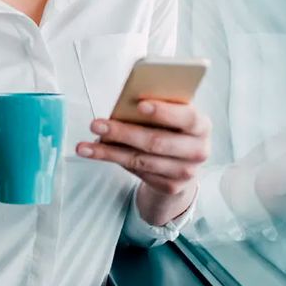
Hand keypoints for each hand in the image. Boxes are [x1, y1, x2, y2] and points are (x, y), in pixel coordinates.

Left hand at [77, 100, 210, 197]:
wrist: (184, 159)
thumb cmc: (172, 124)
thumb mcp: (172, 110)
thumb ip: (159, 102)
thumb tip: (127, 99)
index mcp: (201, 125)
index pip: (186, 117)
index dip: (163, 111)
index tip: (139, 104)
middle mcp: (198, 151)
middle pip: (156, 142)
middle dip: (122, 132)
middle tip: (96, 124)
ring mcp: (185, 172)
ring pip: (141, 160)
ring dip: (109, 152)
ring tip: (84, 146)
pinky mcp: (170, 186)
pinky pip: (138, 172)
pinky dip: (115, 160)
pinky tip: (97, 152)